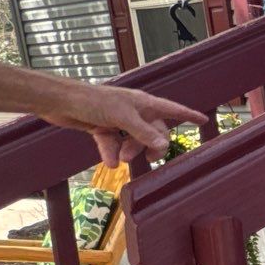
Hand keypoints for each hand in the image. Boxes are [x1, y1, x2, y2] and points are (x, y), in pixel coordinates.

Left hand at [41, 83, 208, 165]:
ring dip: (129, 151)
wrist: (61, 102)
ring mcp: (118, 120)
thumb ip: (143, 132)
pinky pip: (114, 144)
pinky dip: (112, 153)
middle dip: (152, 145)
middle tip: (151, 158)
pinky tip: (110, 162)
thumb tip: (162, 144)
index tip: (203, 120)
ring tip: (121, 160)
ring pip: (133, 140)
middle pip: (154, 131)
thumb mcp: (123, 117)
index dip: (188, 115)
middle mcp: (134, 111)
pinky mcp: (103, 128)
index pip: (172, 109)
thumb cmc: (94, 101)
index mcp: (144, 103)